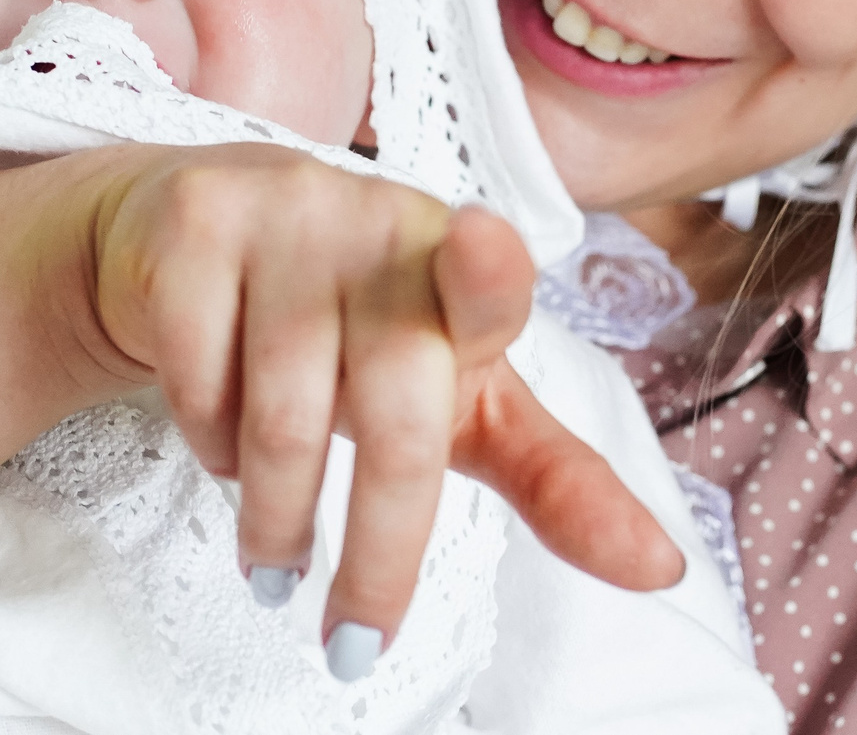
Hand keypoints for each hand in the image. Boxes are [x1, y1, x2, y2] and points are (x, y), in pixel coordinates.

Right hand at [73, 144, 683, 667]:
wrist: (192, 237)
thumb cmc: (355, 332)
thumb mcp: (460, 399)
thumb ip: (557, 479)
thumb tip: (664, 572)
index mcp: (466, 268)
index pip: (490, 281)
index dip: (487, 271)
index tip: (481, 247)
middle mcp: (384, 225)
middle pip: (391, 419)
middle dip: (379, 556)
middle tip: (355, 644)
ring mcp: (287, 213)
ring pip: (281, 418)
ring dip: (275, 520)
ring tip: (273, 565)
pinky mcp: (197, 220)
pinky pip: (198, 382)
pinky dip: (209, 443)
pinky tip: (220, 444)